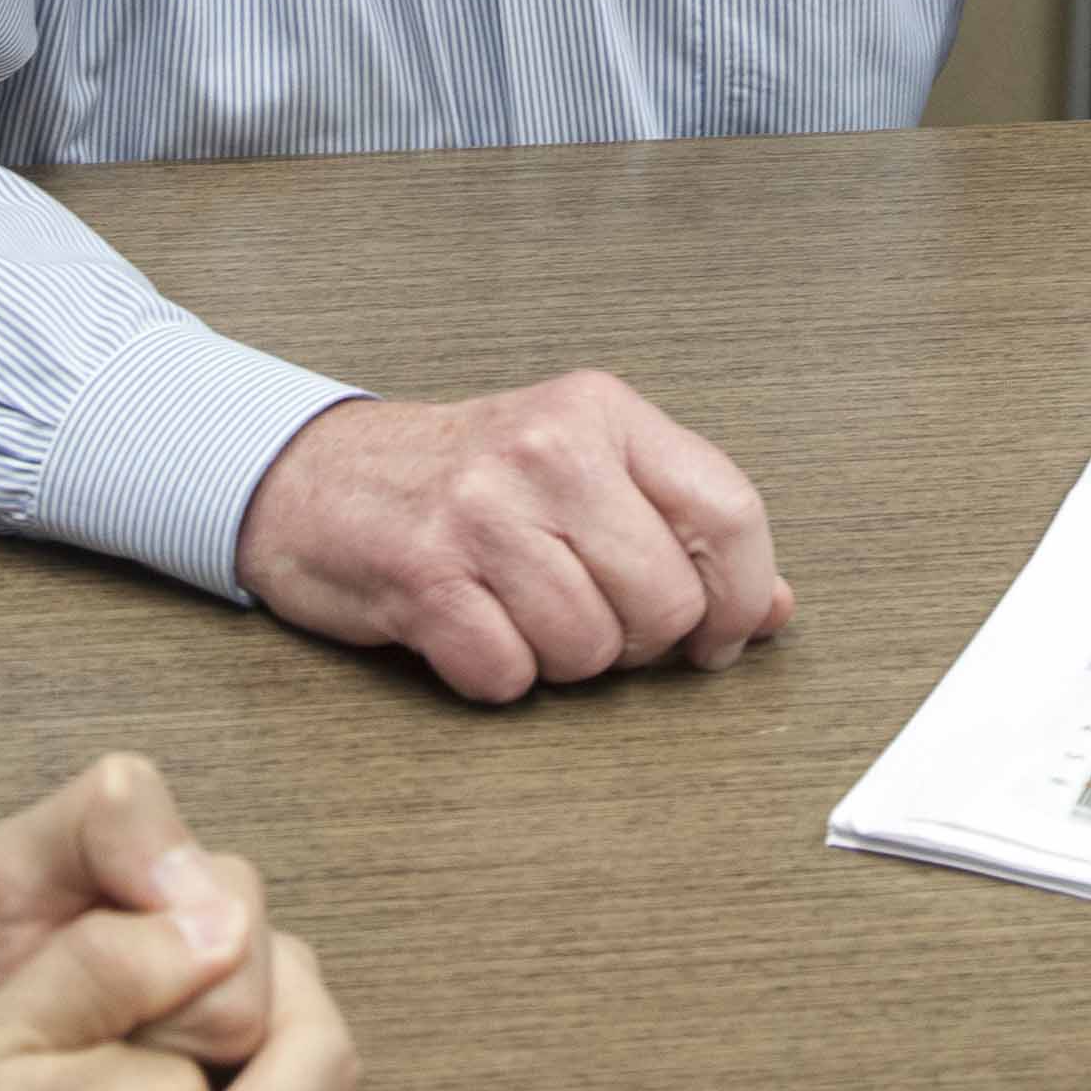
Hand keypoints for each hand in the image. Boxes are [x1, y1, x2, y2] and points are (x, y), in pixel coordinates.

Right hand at [232, 375, 789, 704]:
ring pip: (590, 650)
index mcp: (600, 413)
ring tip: (518, 611)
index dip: (740, 598)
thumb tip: (775, 611)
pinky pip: (509, 677)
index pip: (730, 513)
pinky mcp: (422, 576)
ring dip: (560, 659)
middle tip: (588, 614)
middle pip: (666, 602)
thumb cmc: (465, 483)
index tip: (719, 634)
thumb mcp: (583, 472)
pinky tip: (470, 628)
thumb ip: (682, 530)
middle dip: (638, 640)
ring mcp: (481, 512)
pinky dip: (495, 675)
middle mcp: (547, 449)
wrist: (316, 478)